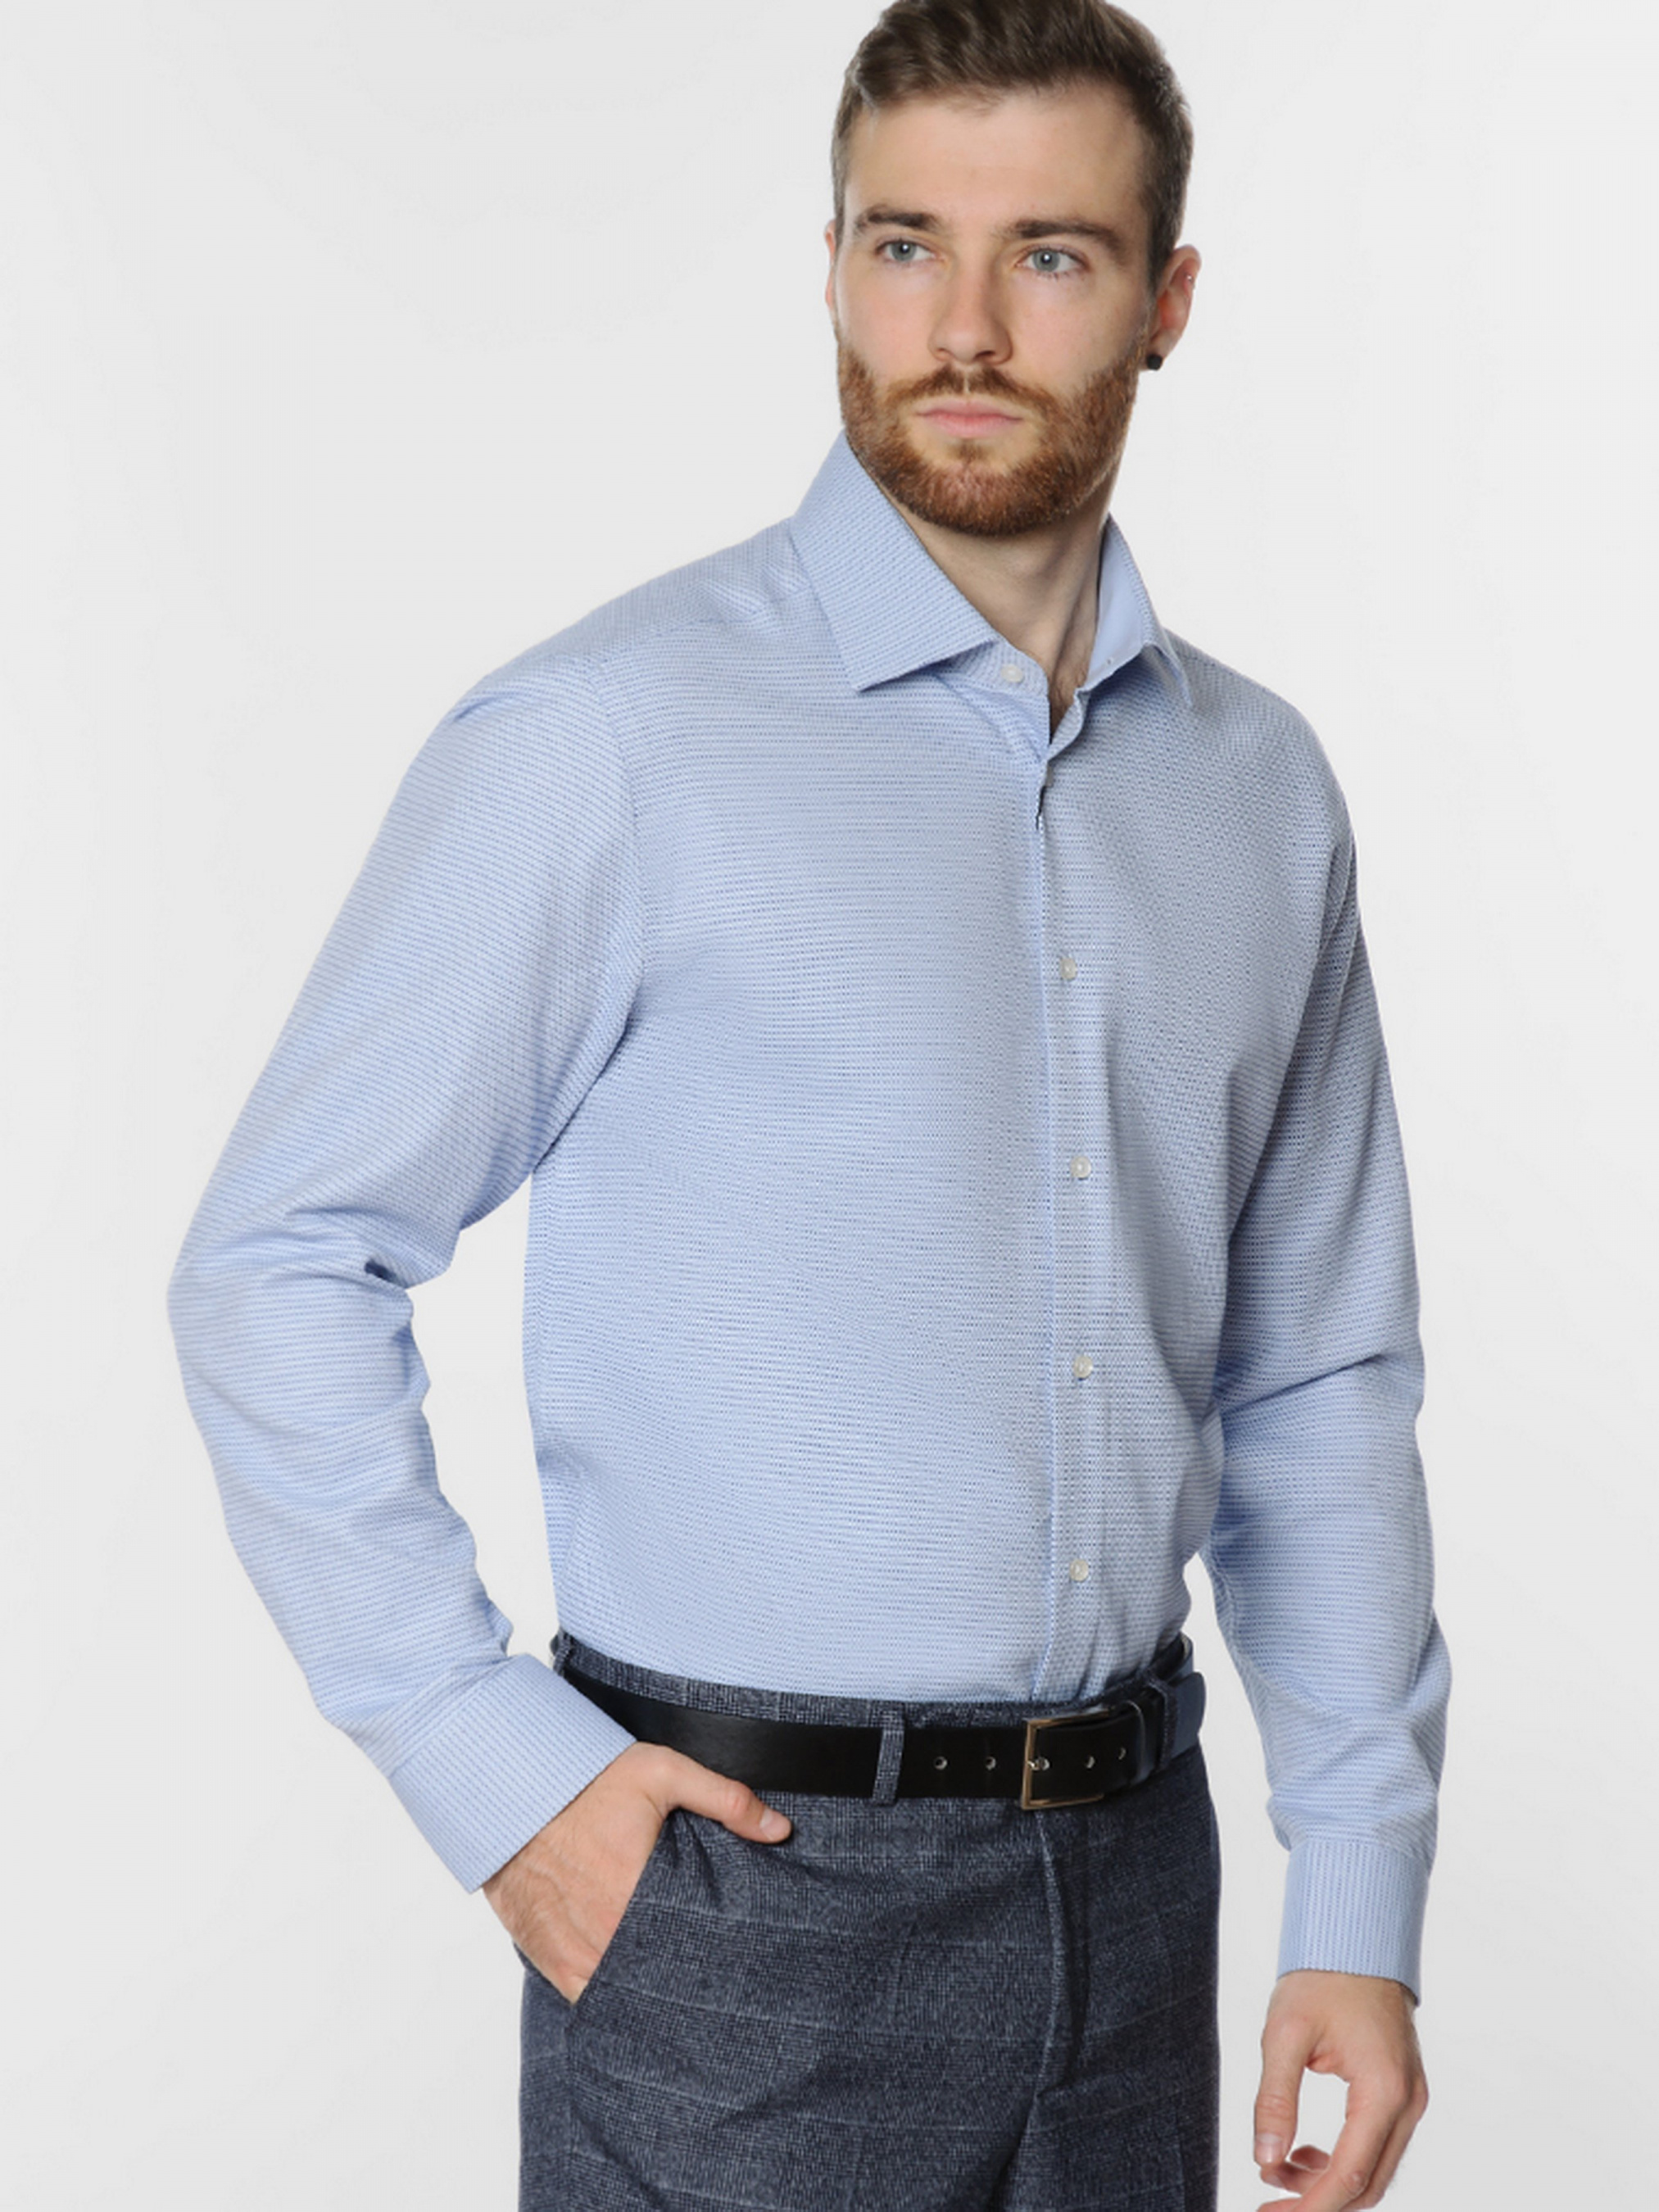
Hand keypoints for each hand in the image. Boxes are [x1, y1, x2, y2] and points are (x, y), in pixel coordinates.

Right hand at [481, 1740, 792, 2003]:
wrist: (509, 1791)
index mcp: (636, 1893)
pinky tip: (635, 1997)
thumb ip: (725, 1799)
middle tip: (718, 1986)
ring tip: (681, 1994)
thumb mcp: (662, 1771)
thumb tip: (780, 1829)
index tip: (738, 1963)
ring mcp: (576, 1954)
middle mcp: (605, 1934)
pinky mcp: (551, 1960)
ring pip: (625, 1996)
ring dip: (649, 1994)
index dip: (717, 1961)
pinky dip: (611, 1999)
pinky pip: (588, 1999)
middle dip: (688, 1983)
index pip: (692, 1950)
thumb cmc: (585, 1779)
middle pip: (659, 1979)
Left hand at [1252, 1969, 1428, 2210]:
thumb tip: (1262, 2160)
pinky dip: (1343, 2161)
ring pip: (1374, 2170)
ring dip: (1329, 2183)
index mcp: (1384, 2090)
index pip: (1349, 2175)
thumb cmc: (1323, 1977)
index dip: (1309, 2207)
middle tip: (1268, 2203)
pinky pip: (1378, 2147)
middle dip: (1318, 2203)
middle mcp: (1408, 2103)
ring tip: (1278, 2170)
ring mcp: (1411, 2099)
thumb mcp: (1284, 2034)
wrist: (1358, 1939)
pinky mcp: (1403, 2093)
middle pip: (1368, 2184)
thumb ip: (1274, 2099)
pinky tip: (1305, 2153)